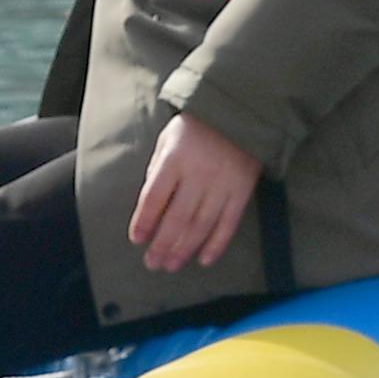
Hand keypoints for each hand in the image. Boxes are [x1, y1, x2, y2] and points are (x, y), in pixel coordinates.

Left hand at [127, 113, 259, 275]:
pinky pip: (228, 224)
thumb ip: (157, 170)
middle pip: (177, 218)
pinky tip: (203, 259)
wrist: (238, 113)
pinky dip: (216, 245)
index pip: (154, 197)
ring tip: (171, 265)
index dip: (144, 221)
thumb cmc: (195, 128)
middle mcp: (198, 174)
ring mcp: (222, 185)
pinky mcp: (241, 192)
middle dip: (162, 244)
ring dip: (184, 249)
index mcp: (174, 159)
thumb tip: (150, 205)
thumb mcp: (167, 140)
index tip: (137, 240)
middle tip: (153, 263)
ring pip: (201, 225)